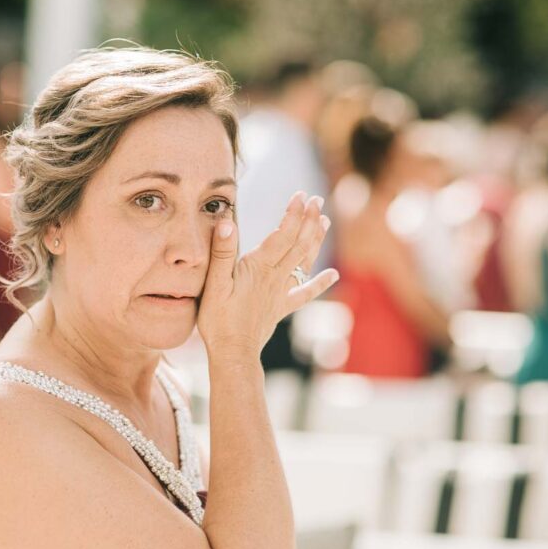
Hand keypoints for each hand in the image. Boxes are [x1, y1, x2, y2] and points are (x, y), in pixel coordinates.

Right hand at [197, 190, 338, 365]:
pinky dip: (320, 283)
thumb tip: (227, 222)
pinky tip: (333, 274)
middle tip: (317, 199)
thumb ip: (222, 251)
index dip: (293, 213)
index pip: (282, 234)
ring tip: (325, 221)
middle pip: (298, 244)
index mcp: (259, 267)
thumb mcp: (214, 283)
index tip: (301, 195)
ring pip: (304, 262)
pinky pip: (304, 293)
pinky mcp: (281, 307)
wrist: (234, 353)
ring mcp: (280, 292)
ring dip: (315, 240)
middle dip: (309, 220)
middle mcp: (275, 277)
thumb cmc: (219, 319)